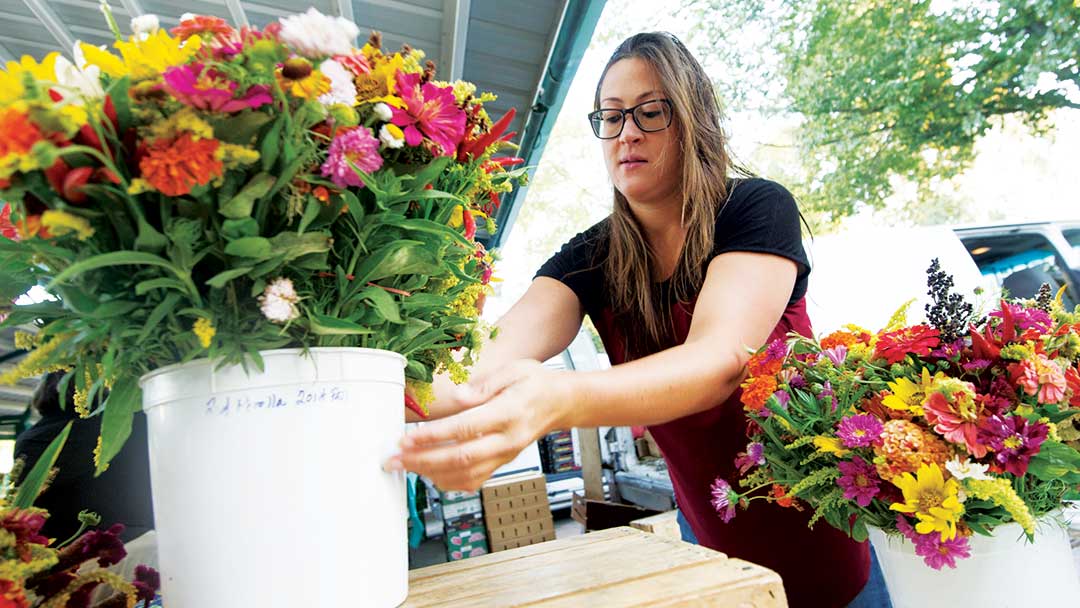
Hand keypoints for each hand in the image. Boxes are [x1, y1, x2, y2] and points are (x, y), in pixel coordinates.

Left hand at [385, 360, 566, 490]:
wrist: (560, 403)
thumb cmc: (534, 383)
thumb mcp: (515, 370)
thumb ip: (486, 383)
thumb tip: (459, 397)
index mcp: (509, 413)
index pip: (465, 429)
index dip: (433, 436)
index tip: (406, 439)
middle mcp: (507, 440)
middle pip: (461, 458)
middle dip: (422, 461)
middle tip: (394, 459)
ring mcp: (505, 455)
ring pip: (465, 475)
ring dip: (430, 474)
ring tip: (404, 466)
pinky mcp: (502, 463)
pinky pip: (474, 481)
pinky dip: (448, 482)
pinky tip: (429, 473)